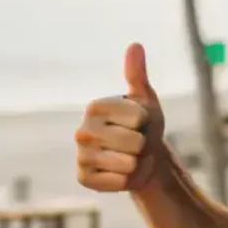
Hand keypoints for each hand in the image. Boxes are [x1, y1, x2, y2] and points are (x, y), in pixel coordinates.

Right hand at [75, 43, 170, 192]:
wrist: (142, 159)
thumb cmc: (144, 126)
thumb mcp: (145, 100)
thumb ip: (137, 75)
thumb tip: (135, 45)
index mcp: (95, 107)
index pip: (138, 118)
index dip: (147, 122)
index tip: (140, 123)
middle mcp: (82, 130)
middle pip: (134, 143)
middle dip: (143, 145)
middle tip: (136, 143)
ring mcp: (81, 156)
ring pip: (127, 164)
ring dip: (136, 164)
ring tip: (129, 158)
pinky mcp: (84, 178)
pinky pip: (117, 182)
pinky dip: (125, 181)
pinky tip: (119, 173)